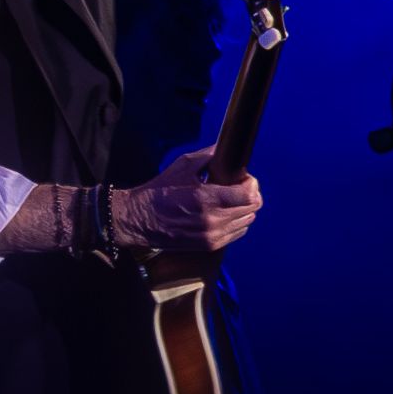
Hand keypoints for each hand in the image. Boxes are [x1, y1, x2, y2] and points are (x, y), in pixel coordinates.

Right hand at [112, 146, 262, 251]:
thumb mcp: (183, 166)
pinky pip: (237, 233)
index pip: (248, 195)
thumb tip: (225, 148)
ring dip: (245, 208)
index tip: (244, 177)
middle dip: (250, 194)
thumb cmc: (159, 191)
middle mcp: (212, 220)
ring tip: (232, 199)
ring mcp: (212, 235)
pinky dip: (237, 222)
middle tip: (239, 186)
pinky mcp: (209, 245)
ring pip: (247, 221)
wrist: (140, 219)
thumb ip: (208, 156)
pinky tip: (226, 213)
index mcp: (207, 198)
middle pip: (252, 208)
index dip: (251, 183)